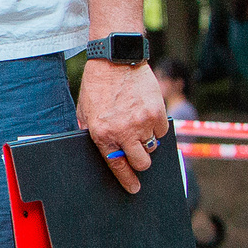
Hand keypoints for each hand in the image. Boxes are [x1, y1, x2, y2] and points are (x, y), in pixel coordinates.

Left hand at [76, 58, 167, 193]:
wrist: (115, 59)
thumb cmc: (97, 85)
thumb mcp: (85, 112)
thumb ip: (91, 132)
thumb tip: (101, 151)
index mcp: (102, 134)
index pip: (117, 165)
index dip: (127, 180)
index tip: (134, 188)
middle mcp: (124, 131)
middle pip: (142, 162)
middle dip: (140, 161)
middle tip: (138, 153)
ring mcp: (142, 122)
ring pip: (153, 146)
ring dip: (147, 141)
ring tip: (138, 125)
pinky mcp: (157, 112)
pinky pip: (162, 131)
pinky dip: (156, 127)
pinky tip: (146, 114)